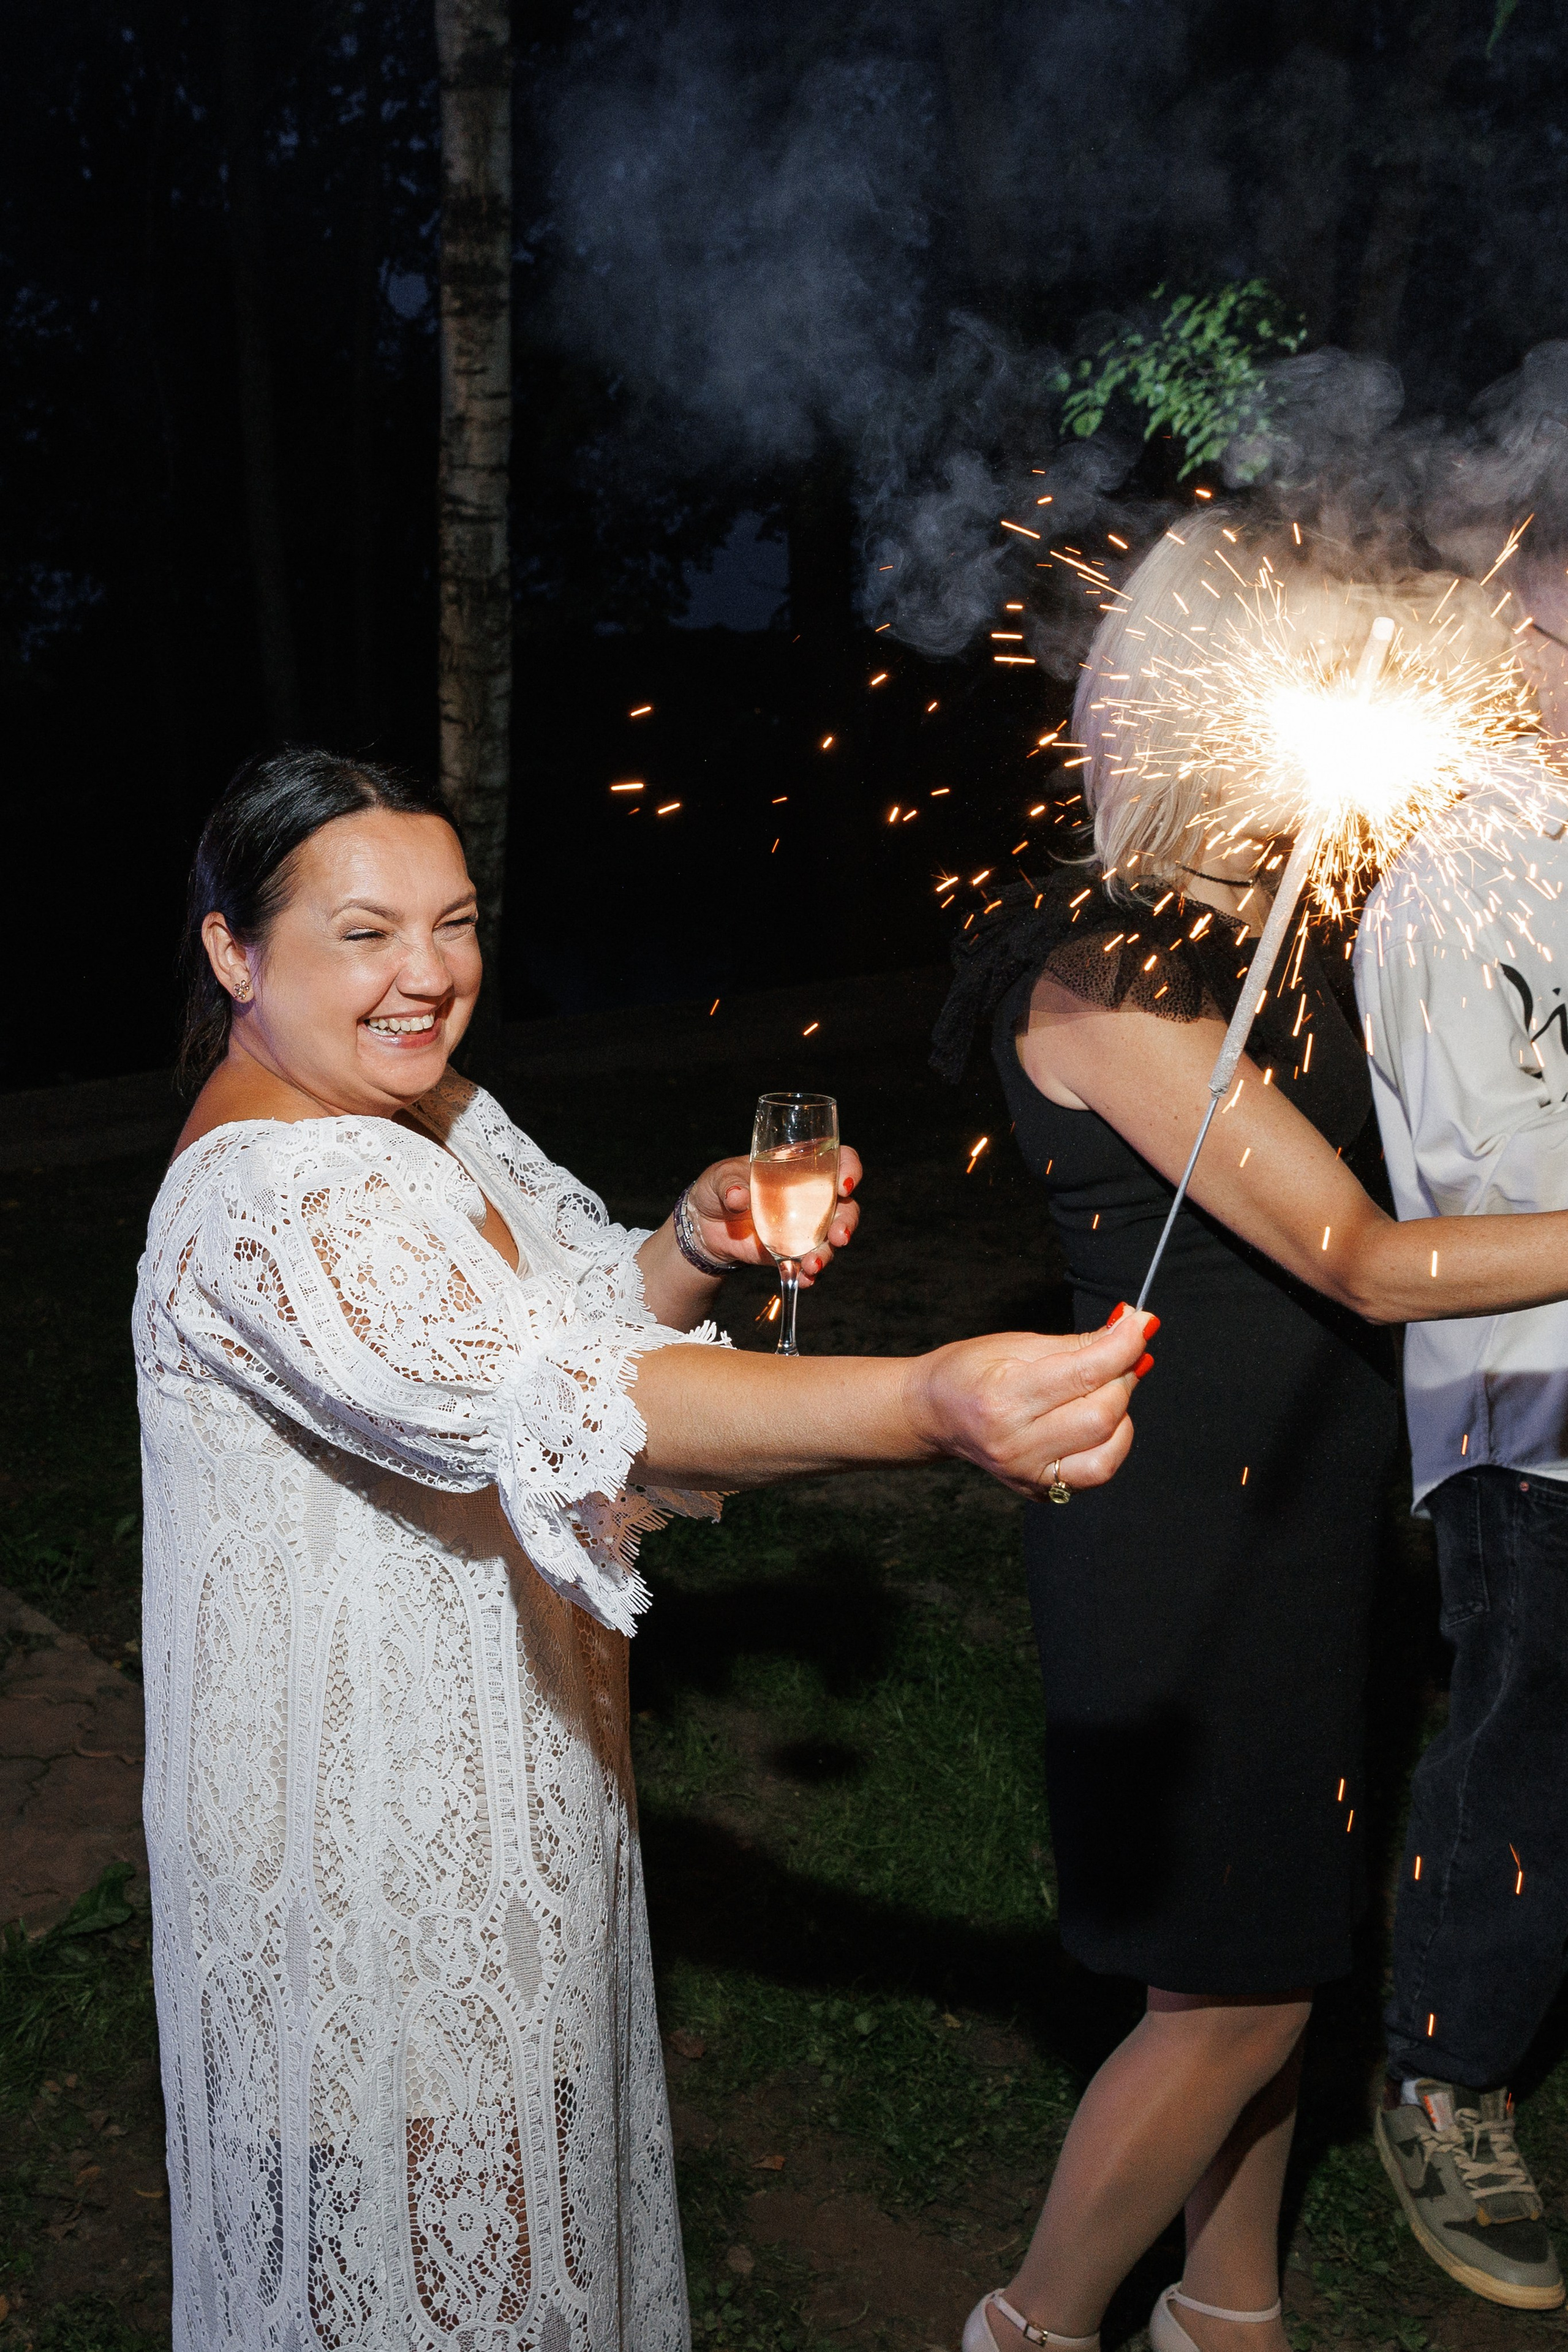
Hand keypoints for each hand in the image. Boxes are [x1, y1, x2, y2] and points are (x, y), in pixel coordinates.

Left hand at [684, 1149, 862, 1285]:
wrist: (704, 1226)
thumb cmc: (717, 1188)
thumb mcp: (719, 1178)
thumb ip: (730, 1184)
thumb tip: (738, 1195)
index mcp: (800, 1167)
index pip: (839, 1160)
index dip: (849, 1169)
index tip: (844, 1185)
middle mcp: (811, 1197)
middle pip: (846, 1206)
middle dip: (847, 1222)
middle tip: (839, 1236)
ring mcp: (804, 1227)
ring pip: (831, 1239)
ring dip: (828, 1253)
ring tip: (812, 1264)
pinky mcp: (791, 1252)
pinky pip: (808, 1264)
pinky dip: (808, 1274)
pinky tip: (802, 1279)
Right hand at [904, 1308, 1156, 1497]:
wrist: (936, 1414)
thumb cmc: (971, 1371)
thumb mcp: (1018, 1344)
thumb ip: (1078, 1344)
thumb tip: (1130, 1328)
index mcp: (1004, 1398)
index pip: (1085, 1373)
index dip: (1124, 1345)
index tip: (1143, 1323)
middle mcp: (1015, 1444)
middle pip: (1102, 1415)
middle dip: (1123, 1378)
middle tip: (1119, 1357)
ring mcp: (1027, 1474)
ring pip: (1107, 1454)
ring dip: (1120, 1417)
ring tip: (1105, 1393)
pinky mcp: (1040, 1491)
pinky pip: (1095, 1473)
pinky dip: (1109, 1443)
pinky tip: (1094, 1421)